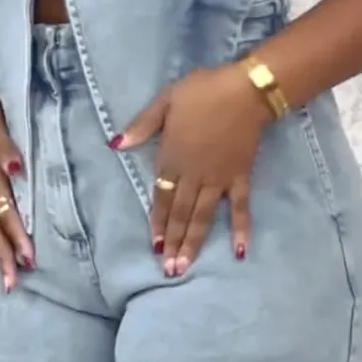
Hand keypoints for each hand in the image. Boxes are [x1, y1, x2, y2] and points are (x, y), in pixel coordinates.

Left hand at [114, 63, 270, 276]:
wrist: (246, 91)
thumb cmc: (203, 91)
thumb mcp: (165, 100)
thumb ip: (142, 125)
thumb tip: (116, 144)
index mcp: (172, 157)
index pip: (161, 196)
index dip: (157, 221)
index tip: (154, 246)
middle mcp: (193, 175)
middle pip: (180, 213)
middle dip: (173, 242)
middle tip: (169, 270)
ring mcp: (218, 179)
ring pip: (203, 216)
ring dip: (194, 242)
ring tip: (186, 267)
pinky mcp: (240, 176)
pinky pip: (239, 207)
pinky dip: (240, 228)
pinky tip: (240, 251)